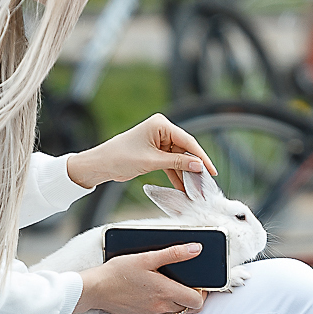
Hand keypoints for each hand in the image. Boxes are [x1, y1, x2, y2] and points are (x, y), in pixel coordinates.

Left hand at [66, 114, 216, 191]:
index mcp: (161, 125)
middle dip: (194, 167)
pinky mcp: (154, 152)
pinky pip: (170, 163)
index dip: (201, 157)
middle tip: (204, 183)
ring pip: (178, 159)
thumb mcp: (152, 161)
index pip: (187, 141)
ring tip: (195, 188)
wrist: (101, 164)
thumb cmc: (121, 156)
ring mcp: (158, 141)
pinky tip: (183, 186)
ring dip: (185, 173)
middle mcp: (161, 130)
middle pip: (185, 150)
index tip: (211, 171)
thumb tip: (198, 165)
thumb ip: (177, 163)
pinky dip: (176, 174)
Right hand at [75, 246, 206, 313]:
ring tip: (171, 287)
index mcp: (165, 292)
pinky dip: (167, 307)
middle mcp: (161, 308)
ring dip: (180, 302)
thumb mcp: (146, 257)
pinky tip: (157, 295)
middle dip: (193, 297)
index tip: (200, 283)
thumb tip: (197, 249)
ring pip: (177, 313)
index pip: (198, 302)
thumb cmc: (118, 272)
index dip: (204, 293)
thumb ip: (174, 253)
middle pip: (190, 309)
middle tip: (187, 283)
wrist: (96, 289)